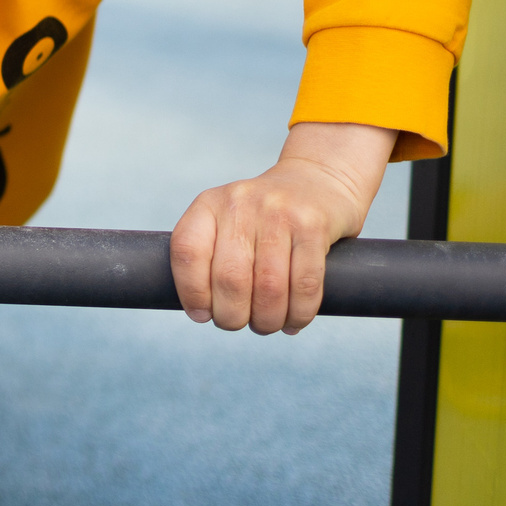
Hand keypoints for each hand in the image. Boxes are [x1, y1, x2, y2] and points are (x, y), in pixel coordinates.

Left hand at [170, 121, 395, 333]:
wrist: (319, 180)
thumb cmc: (265, 218)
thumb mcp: (226, 220)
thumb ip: (210, 256)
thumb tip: (201, 314)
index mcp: (209, 204)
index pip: (187, 252)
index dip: (192, 292)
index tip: (201, 315)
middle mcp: (240, 203)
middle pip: (229, 278)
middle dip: (232, 316)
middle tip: (238, 323)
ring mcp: (279, 212)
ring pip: (268, 287)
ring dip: (267, 320)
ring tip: (267, 324)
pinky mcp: (314, 225)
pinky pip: (305, 284)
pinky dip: (299, 313)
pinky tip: (294, 320)